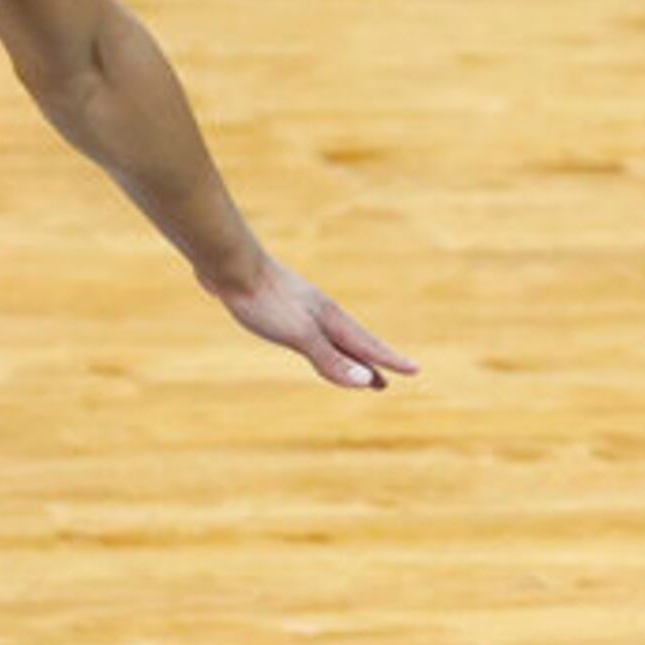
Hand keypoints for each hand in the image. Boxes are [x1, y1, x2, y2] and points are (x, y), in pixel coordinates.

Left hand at [214, 254, 418, 390]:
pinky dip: (320, 344)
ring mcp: (300, 308)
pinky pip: (309, 331)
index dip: (390, 361)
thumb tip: (366, 381)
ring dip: (344, 354)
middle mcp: (320, 313)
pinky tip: (308, 340)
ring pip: (330, 337)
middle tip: (385, 381)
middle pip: (352, 343)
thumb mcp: (299, 335)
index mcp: (330, 319)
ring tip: (350, 365)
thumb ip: (330, 358)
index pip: (367, 346)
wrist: (229, 263)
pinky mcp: (279, 306)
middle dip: (370, 363)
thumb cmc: (264, 300)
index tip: (415, 370)